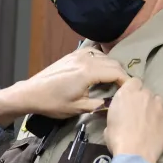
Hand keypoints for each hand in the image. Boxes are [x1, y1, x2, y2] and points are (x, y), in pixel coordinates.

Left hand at [0, 49, 127, 123]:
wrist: (31, 93)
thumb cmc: (53, 103)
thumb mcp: (78, 108)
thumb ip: (100, 105)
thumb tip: (116, 105)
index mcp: (88, 72)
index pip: (117, 72)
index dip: (127, 82)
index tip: (132, 92)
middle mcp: (85, 59)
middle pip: (113, 63)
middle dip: (122, 75)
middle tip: (125, 89)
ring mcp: (78, 54)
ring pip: (105, 57)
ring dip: (112, 67)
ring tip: (114, 82)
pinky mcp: (72, 55)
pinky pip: (94, 53)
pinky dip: (102, 61)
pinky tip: (100, 72)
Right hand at [104, 77, 162, 162]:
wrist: (135, 154)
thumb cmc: (117, 138)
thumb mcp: (109, 122)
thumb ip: (118, 113)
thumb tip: (121, 117)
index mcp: (127, 93)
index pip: (134, 81)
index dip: (132, 89)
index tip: (129, 98)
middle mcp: (145, 95)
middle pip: (146, 92)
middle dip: (142, 99)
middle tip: (137, 112)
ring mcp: (158, 107)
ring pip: (157, 101)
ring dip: (153, 107)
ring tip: (148, 119)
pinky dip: (160, 119)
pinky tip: (155, 129)